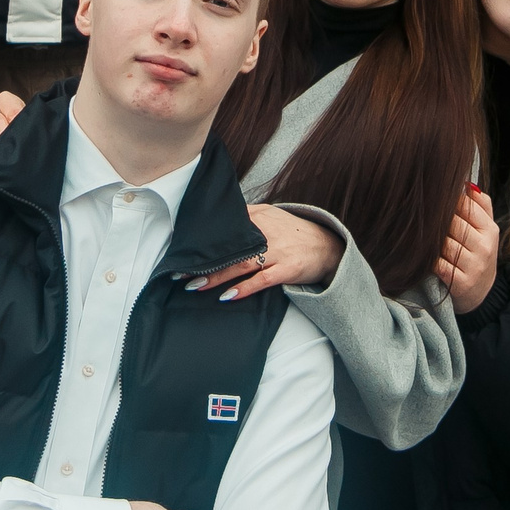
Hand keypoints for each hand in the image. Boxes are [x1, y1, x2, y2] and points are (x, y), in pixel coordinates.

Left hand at [187, 203, 342, 300]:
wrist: (328, 246)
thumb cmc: (295, 232)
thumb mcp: (273, 215)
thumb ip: (249, 213)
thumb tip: (222, 213)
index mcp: (260, 218)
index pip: (228, 227)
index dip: (205, 239)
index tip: (185, 248)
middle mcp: (267, 233)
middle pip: (230, 249)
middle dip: (205, 261)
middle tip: (181, 271)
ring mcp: (277, 252)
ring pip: (242, 265)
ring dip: (217, 276)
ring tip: (196, 284)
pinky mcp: (287, 270)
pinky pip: (262, 280)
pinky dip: (244, 288)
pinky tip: (228, 296)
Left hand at [435, 185, 500, 313]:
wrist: (480, 293)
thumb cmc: (477, 253)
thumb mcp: (485, 230)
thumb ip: (480, 204)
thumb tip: (467, 183)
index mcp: (490, 230)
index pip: (466, 205)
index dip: (447, 203)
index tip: (435, 203)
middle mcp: (485, 247)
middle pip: (453, 223)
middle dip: (438, 223)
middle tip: (425, 221)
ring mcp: (474, 266)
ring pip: (444, 243)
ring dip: (432, 242)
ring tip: (426, 240)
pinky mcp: (461, 283)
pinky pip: (438, 264)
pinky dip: (430, 260)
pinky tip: (427, 258)